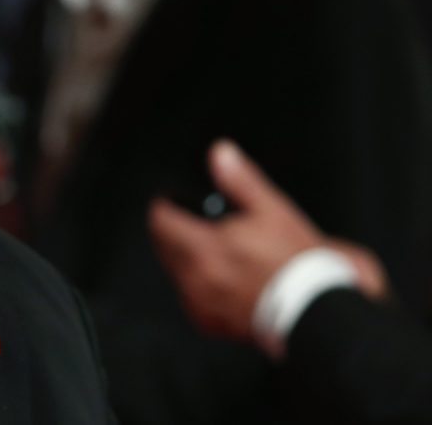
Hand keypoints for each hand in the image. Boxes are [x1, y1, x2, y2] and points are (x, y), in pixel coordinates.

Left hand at [148, 140, 324, 339]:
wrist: (316, 314)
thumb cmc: (298, 264)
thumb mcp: (273, 212)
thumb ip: (240, 181)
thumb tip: (220, 153)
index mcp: (204, 248)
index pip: (160, 222)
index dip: (165, 207)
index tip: (171, 202)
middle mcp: (195, 278)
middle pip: (163, 247)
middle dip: (173, 231)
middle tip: (194, 223)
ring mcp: (200, 303)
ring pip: (176, 271)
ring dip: (185, 258)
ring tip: (214, 249)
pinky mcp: (209, 323)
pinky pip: (190, 297)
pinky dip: (198, 285)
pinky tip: (222, 277)